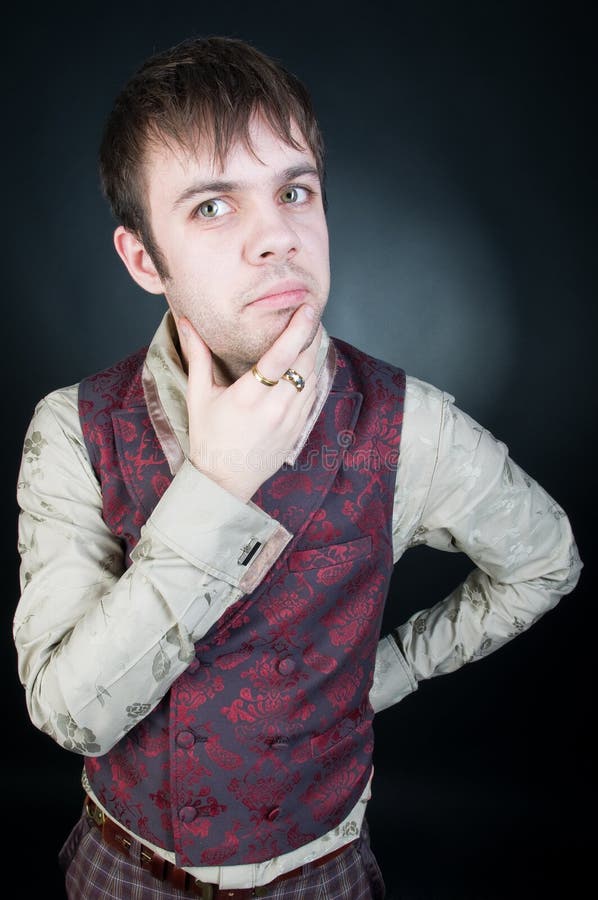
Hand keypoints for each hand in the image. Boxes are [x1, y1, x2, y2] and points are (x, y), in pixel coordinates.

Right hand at [179, 306, 321, 501]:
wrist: (224, 481)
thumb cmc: (208, 437)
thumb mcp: (199, 396)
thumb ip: (197, 356)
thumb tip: (186, 322)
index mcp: (248, 397)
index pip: (280, 357)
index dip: (297, 330)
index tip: (307, 308)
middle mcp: (274, 408)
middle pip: (304, 363)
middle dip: (311, 335)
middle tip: (309, 312)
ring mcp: (290, 420)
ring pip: (312, 378)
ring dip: (314, 352)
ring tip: (311, 331)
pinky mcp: (298, 429)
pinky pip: (313, 395)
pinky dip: (313, 375)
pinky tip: (308, 361)